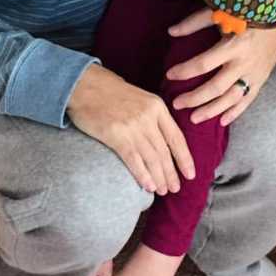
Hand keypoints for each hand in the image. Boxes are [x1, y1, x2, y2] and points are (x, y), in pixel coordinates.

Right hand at [67, 64, 194, 194]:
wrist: (85, 84)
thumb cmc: (110, 91)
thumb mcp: (139, 97)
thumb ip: (152, 116)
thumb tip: (162, 142)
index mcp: (157, 107)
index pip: (176, 137)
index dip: (185, 158)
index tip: (190, 174)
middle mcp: (148, 117)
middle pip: (165, 151)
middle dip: (171, 173)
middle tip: (175, 188)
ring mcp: (133, 127)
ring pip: (152, 159)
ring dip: (159, 178)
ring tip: (163, 190)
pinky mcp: (117, 136)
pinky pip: (134, 160)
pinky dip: (143, 175)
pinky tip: (148, 186)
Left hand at [165, 10, 275, 125]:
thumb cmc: (247, 13)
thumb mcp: (221, 13)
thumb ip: (195, 22)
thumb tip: (171, 31)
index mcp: (233, 45)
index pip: (204, 63)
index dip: (185, 71)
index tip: (169, 75)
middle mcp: (244, 63)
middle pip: (216, 87)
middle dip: (194, 98)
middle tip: (176, 104)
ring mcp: (254, 74)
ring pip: (231, 99)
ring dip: (212, 110)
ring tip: (194, 119)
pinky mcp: (262, 79)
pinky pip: (248, 101)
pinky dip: (235, 112)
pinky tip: (222, 121)